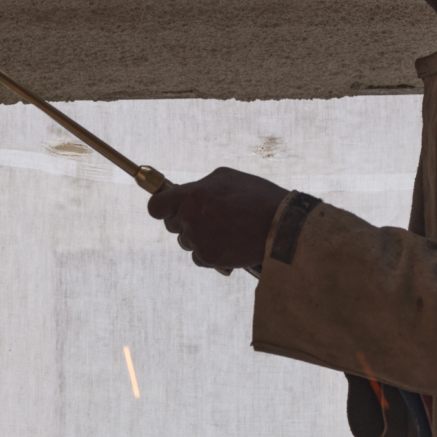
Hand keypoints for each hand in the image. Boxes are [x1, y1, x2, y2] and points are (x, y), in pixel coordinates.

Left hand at [148, 168, 288, 274]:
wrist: (280, 225)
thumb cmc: (256, 196)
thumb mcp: (226, 178)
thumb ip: (200, 186)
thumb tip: (187, 193)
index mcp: (190, 196)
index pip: (155, 207)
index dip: (162, 208)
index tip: (170, 209)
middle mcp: (189, 218)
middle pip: (172, 226)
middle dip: (185, 222)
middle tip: (209, 218)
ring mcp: (198, 240)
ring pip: (187, 242)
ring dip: (200, 238)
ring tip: (225, 230)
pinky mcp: (209, 258)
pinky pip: (199, 258)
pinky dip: (210, 253)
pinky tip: (228, 244)